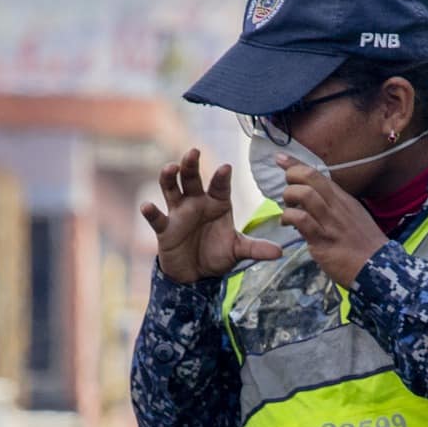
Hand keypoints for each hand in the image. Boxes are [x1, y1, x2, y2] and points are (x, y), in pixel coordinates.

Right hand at [140, 149, 281, 283]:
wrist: (195, 274)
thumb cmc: (216, 255)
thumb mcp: (237, 252)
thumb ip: (255, 249)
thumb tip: (280, 252)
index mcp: (217, 203)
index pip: (220, 186)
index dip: (222, 177)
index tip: (226, 167)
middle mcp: (197, 202)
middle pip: (192, 178)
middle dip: (192, 165)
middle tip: (194, 151)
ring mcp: (179, 213)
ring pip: (171, 189)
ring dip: (169, 177)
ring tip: (171, 169)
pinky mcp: (165, 228)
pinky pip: (157, 218)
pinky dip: (151, 212)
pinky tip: (146, 206)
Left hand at [276, 159, 388, 287]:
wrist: (379, 268)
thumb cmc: (365, 246)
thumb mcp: (354, 218)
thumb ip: (335, 209)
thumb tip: (313, 203)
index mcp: (344, 200)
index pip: (318, 174)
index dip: (296, 164)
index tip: (280, 158)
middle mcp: (337, 206)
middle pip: (310, 177)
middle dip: (291, 177)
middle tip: (286, 188)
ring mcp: (330, 222)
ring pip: (304, 195)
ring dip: (289, 197)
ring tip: (287, 208)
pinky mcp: (323, 240)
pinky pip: (302, 220)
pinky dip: (289, 218)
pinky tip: (287, 224)